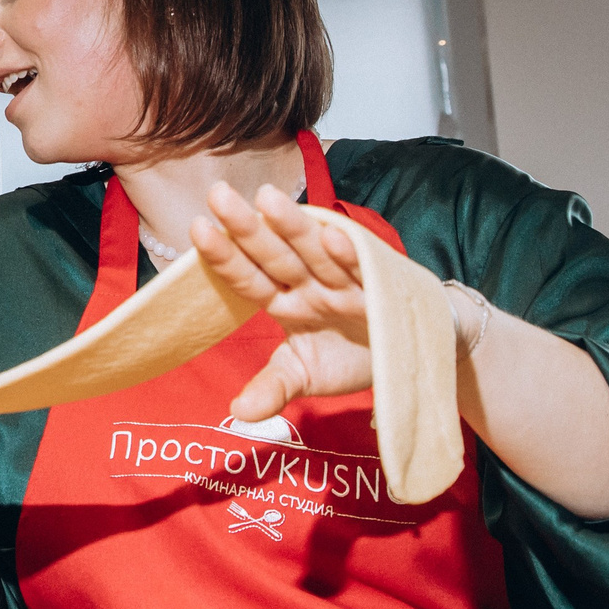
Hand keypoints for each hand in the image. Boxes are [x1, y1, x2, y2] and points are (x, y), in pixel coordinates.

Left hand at [193, 181, 382, 420]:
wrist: (411, 354)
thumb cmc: (351, 356)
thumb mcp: (307, 375)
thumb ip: (273, 388)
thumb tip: (239, 414)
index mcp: (286, 301)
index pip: (248, 278)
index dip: (225, 257)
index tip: (197, 230)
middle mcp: (309, 284)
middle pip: (275, 255)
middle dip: (248, 228)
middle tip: (217, 194)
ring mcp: (343, 282)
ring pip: (314, 252)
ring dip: (293, 226)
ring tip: (267, 199)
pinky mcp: (379, 285)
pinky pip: (362, 268)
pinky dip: (349, 255)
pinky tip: (332, 236)